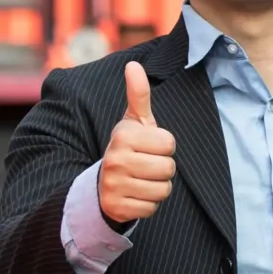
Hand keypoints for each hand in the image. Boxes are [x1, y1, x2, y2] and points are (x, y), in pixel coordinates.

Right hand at [99, 62, 174, 224]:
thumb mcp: (134, 122)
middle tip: (146, 165)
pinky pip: (152, 208)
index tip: (149, 147)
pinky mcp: (117, 207)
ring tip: (142, 179)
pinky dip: (148, 204)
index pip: (169, 144)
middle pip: (168, 168)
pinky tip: (136, 195)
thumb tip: (134, 65)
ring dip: (158, 187)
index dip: (165, 146)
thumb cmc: (128, 147)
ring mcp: (114, 185)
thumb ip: (138, 95)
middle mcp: (116, 159)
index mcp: (123, 135)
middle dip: (163, 168)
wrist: (103, 183)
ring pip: (162, 190)